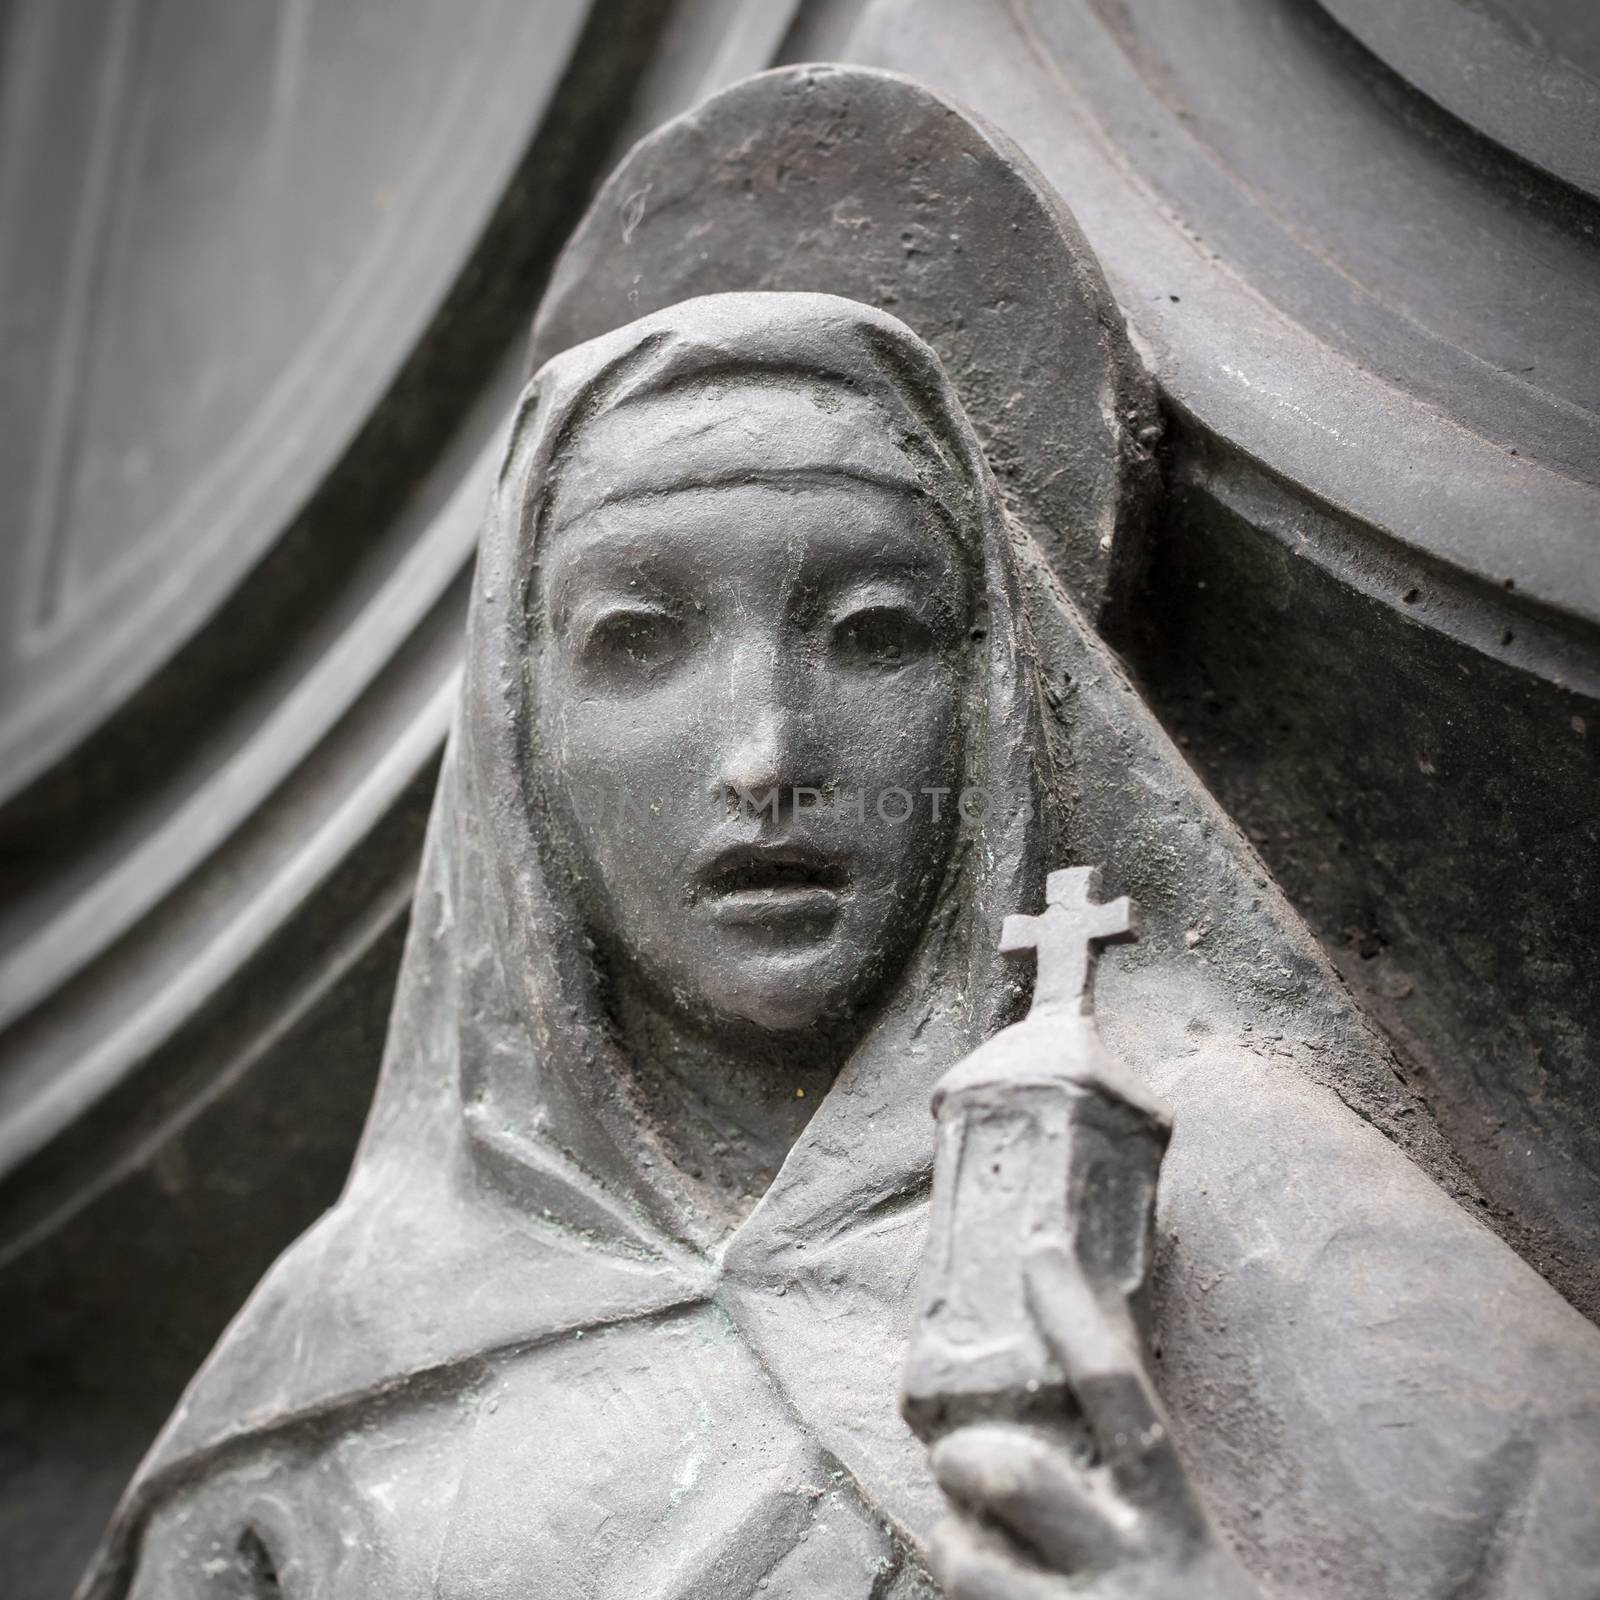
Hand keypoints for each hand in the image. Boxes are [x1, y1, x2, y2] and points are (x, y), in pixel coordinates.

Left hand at [926, 1243, 1264, 1599]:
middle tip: (957, 1459)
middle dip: (965, 1454)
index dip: (1076, 1319)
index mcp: (1172, 1524)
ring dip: (952, 1546)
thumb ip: (1134, 1487)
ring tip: (972, 1551)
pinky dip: (967, 1597)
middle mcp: (1128, 1571)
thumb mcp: (1187, 1548)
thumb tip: (1060, 1410)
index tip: (1039, 1249)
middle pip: (1012, 1473)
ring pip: (965, 1560)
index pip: (1121, 1397)